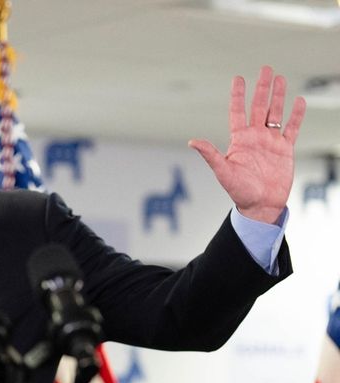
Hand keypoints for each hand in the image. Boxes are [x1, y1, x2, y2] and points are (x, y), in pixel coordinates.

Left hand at [189, 65, 306, 223]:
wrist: (260, 205)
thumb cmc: (239, 191)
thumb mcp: (222, 171)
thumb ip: (210, 154)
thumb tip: (191, 142)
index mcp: (239, 140)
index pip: (238, 111)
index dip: (238, 95)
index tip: (238, 78)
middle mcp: (254, 137)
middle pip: (259, 106)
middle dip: (262, 88)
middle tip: (266, 69)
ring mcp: (270, 142)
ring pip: (275, 113)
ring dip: (278, 96)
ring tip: (280, 78)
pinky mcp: (285, 150)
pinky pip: (291, 129)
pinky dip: (296, 116)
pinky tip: (298, 101)